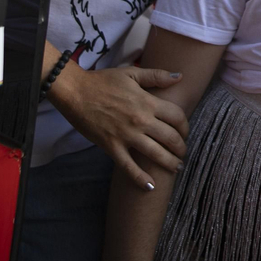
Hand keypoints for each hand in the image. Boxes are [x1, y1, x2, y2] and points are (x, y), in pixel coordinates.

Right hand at [48, 65, 187, 188]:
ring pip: (155, 154)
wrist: (75, 92)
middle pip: (170, 138)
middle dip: (181, 148)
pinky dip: (140, 179)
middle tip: (183, 153)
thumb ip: (157, 76)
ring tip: (177, 168)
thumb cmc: (103, 81)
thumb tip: (180, 77)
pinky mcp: (111, 147)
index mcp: (147, 102)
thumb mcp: (131, 73)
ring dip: (170, 163)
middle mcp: (140, 120)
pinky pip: (128, 167)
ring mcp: (126, 135)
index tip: (185, 132)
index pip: (177, 117)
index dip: (185, 126)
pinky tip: (151, 187)